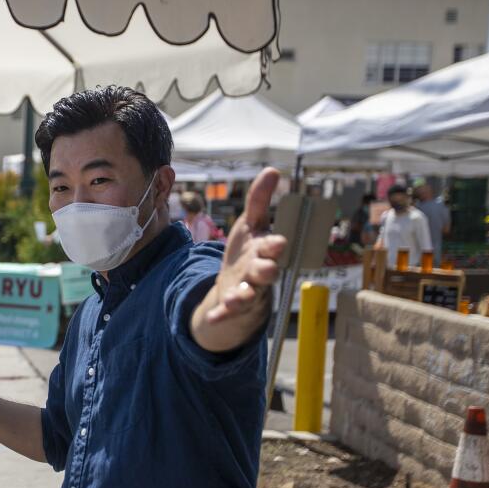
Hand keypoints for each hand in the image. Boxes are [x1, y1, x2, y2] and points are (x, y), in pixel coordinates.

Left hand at [202, 168, 286, 323]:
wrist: (239, 284)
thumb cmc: (248, 250)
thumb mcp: (251, 224)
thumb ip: (260, 201)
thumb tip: (272, 170)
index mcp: (264, 250)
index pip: (272, 247)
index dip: (274, 246)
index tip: (276, 242)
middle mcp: (260, 272)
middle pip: (265, 273)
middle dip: (265, 270)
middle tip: (266, 269)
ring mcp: (248, 291)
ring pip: (249, 295)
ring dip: (243, 296)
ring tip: (235, 298)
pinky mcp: (233, 306)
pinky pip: (228, 312)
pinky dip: (221, 315)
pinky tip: (212, 317)